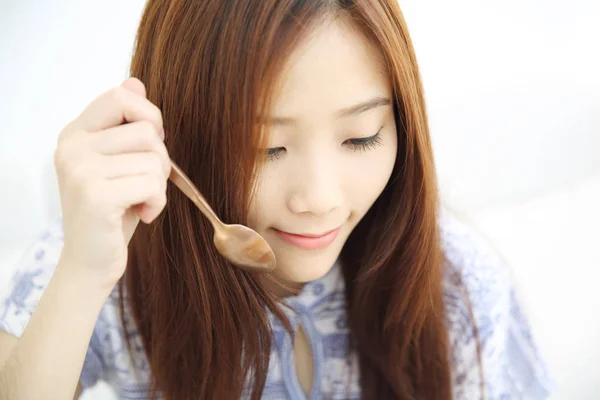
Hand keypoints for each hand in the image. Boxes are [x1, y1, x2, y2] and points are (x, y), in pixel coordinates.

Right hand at [54, 78, 169, 287]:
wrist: (90, 261)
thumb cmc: (112, 211)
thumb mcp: (120, 163)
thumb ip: (125, 124)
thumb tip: (135, 80)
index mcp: (76, 133)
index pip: (121, 95)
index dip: (149, 115)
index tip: (150, 144)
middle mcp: (72, 146)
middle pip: (147, 129)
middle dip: (161, 159)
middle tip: (147, 183)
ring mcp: (79, 169)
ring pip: (154, 158)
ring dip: (160, 185)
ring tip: (142, 201)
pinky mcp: (93, 194)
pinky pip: (152, 183)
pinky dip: (158, 203)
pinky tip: (143, 215)